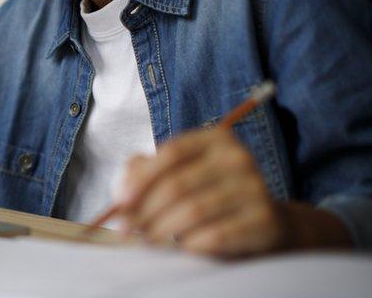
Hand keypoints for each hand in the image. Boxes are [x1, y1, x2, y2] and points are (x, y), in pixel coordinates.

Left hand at [117, 128, 283, 256]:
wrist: (262, 220)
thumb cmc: (208, 192)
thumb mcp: (180, 173)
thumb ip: (146, 171)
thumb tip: (122, 190)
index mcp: (215, 139)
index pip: (172, 153)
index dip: (141, 178)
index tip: (120, 201)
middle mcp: (238, 158)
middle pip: (178, 184)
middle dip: (145, 209)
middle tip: (126, 229)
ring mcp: (256, 188)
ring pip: (194, 211)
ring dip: (162, 229)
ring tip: (146, 239)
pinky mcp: (265, 219)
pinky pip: (217, 235)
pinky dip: (191, 243)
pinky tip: (182, 246)